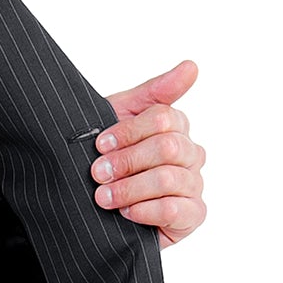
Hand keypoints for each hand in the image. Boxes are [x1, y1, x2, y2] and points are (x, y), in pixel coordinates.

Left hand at [89, 59, 208, 243]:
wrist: (88, 206)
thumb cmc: (106, 159)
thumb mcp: (118, 118)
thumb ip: (153, 93)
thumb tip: (192, 66)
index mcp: (175, 128)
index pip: (164, 119)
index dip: (129, 131)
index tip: (100, 144)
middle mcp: (190, 154)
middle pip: (168, 147)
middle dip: (127, 161)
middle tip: (98, 173)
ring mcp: (194, 185)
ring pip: (169, 178)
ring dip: (129, 188)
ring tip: (103, 196)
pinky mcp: (192, 216)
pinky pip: (174, 209)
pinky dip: (145, 210)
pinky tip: (125, 212)